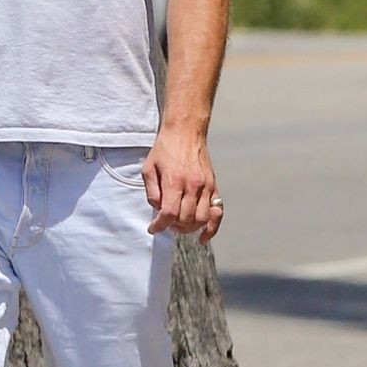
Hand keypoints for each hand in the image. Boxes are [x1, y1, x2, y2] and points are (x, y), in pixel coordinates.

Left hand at [144, 125, 223, 240]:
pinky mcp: (214, 186)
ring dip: (189, 228)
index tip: (153, 228)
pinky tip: (203, 236)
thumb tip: (159, 210)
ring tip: (179, 224)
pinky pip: (217, 212)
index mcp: (174, 181)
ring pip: (201, 219)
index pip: (169, 214)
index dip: (159, 226)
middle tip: (165, 223)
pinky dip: (212, 227)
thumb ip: (152, 192)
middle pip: (185, 220)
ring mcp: (206, 187)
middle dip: (172, 227)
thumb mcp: (149, 168)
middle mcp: (193, 186)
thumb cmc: (165, 149)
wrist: (186, 131)